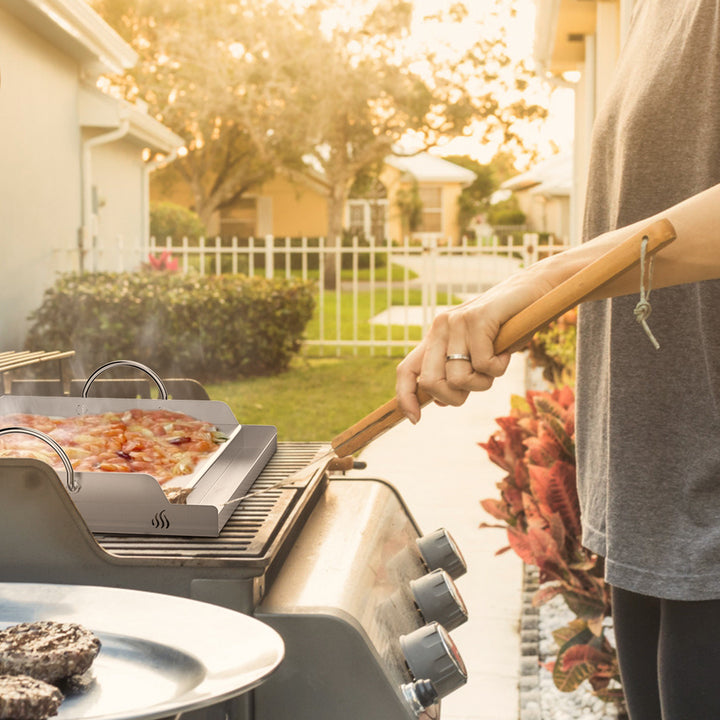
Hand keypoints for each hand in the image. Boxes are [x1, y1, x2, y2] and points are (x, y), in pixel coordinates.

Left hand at [396, 295, 512, 423]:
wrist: (534, 291)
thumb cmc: (507, 327)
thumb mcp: (476, 353)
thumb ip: (456, 373)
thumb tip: (440, 403)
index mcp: (435, 337)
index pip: (406, 370)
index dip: (405, 397)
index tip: (415, 419)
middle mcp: (440, 327)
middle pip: (431, 382)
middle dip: (455, 397)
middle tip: (479, 383)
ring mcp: (457, 321)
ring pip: (460, 379)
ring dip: (484, 382)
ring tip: (496, 362)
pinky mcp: (477, 318)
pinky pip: (484, 365)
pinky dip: (500, 367)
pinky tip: (506, 351)